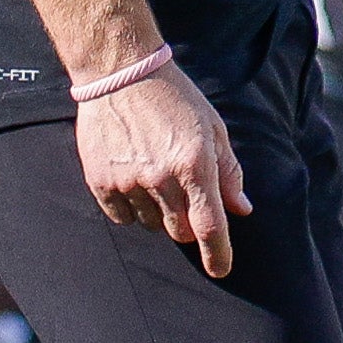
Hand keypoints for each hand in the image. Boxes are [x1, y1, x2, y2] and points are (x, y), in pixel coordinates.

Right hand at [78, 58, 247, 277]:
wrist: (120, 73)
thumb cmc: (174, 98)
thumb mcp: (213, 128)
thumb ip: (229, 172)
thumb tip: (241, 209)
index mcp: (194, 164)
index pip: (209, 226)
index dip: (218, 253)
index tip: (221, 269)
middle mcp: (161, 177)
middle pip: (180, 230)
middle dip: (188, 223)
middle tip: (185, 195)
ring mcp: (128, 181)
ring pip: (152, 225)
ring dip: (160, 213)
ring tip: (156, 176)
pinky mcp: (101, 181)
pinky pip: (122, 217)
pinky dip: (132, 207)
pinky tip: (134, 179)